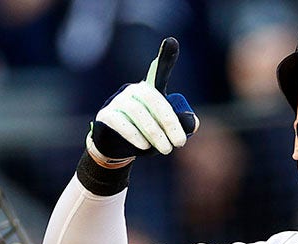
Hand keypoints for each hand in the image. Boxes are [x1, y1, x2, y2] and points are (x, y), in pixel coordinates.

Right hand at [87, 37, 198, 166]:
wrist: (117, 149)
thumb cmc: (146, 136)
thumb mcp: (167, 133)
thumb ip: (183, 126)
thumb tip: (192, 123)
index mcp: (151, 90)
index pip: (159, 71)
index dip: (166, 56)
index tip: (172, 41)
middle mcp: (134, 91)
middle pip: (153, 99)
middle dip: (169, 122)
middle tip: (179, 143)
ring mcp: (118, 101)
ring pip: (137, 112)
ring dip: (154, 133)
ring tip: (164, 150)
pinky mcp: (106, 115)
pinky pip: (120, 122)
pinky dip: (134, 135)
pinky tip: (143, 146)